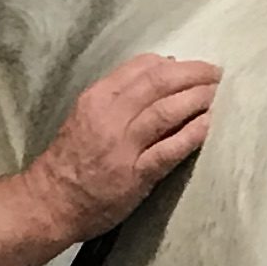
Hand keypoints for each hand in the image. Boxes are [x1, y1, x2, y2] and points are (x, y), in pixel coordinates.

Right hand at [26, 55, 220, 236]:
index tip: (194, 67)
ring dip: (196, 99)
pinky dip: (192, 135)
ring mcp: (123, 146)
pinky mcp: (135, 174)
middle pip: (159, 83)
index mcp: (97, 97)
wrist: (50, 201)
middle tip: (216, 74)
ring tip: (216, 95)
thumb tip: (163, 68)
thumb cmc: (70, 159)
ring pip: (166, 111)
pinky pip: (169, 150)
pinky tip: (208, 125)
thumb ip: (120, 95)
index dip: (175, 64)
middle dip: (193, 74)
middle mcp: (109, 116)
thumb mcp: (87, 115)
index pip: (142, 67)